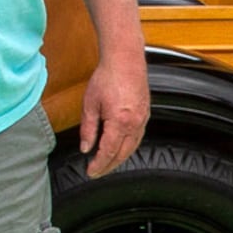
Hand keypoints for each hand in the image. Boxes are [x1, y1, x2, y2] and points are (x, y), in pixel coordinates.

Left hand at [75, 48, 147, 177]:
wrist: (125, 59)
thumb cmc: (107, 77)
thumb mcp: (90, 104)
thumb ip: (88, 129)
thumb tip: (86, 148)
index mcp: (119, 122)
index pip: (108, 152)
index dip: (99, 165)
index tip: (90, 172)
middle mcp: (134, 124)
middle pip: (122, 154)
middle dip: (109, 166)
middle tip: (97, 172)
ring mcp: (143, 119)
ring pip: (132, 148)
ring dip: (119, 159)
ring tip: (108, 164)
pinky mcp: (146, 114)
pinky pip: (138, 138)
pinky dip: (128, 147)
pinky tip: (121, 148)